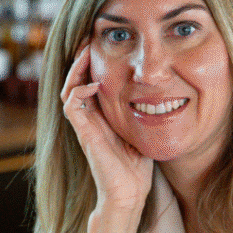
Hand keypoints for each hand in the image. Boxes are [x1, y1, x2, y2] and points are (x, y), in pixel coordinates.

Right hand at [61, 43, 152, 212]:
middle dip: (81, 59)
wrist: (129, 193)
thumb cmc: (137, 167)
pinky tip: (95, 83)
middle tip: (90, 38)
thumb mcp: (143, 130)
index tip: (103, 43)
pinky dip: (79, 91)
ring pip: (68, 89)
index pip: (90, 82)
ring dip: (75, 69)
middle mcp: (89, 119)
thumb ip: (144, 112)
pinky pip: (71, 106)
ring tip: (86, 52)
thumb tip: (164, 93)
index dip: (92, 62)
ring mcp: (84, 126)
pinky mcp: (84, 134)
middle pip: (75, 80)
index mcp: (101, 116)